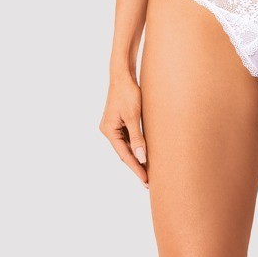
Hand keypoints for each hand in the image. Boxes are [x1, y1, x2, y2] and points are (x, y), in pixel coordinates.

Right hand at [99, 74, 148, 189]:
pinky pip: (128, 138)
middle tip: (149, 181)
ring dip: (137, 156)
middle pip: (124, 153)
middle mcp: (108, 130)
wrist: (123, 75)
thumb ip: (137, 138)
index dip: (136, 168)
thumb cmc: (128, 93)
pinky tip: (145, 153)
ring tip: (149, 170)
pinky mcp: (120, 121)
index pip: (124, 155)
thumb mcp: (134, 116)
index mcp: (108, 130)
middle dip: (137, 165)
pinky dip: (136, 146)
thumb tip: (142, 158)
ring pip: (126, 146)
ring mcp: (113, 126)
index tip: (146, 181)